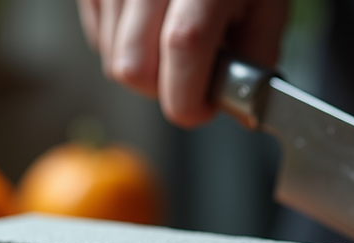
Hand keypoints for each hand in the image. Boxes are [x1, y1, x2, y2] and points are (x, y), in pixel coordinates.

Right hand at [77, 0, 288, 127]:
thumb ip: (257, 52)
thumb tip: (243, 106)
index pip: (182, 55)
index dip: (190, 100)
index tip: (202, 106)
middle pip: (132, 69)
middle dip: (162, 88)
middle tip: (187, 75)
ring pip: (111, 57)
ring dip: (143, 65)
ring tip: (170, 37)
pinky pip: (96, 33)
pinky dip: (121, 42)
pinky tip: (148, 24)